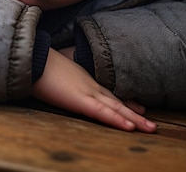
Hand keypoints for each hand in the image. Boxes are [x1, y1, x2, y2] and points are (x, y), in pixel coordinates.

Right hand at [32, 48, 156, 132]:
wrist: (32, 58)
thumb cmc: (40, 64)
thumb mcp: (57, 73)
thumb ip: (64, 79)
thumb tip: (61, 83)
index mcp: (85, 81)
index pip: (109, 94)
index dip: (125, 102)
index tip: (140, 107)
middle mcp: (91, 86)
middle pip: (118, 103)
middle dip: (136, 114)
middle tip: (152, 124)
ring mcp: (88, 92)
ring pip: (116, 109)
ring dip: (135, 119)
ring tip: (151, 128)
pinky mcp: (80, 100)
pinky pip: (103, 113)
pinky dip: (117, 120)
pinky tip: (130, 127)